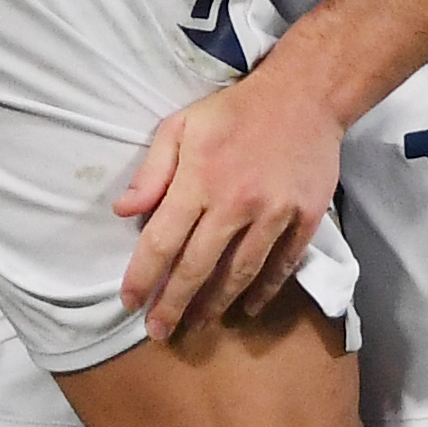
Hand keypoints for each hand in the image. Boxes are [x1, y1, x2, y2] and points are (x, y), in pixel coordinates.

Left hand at [115, 57, 347, 335]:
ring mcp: (274, 213)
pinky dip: (264, 290)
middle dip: (173, 305)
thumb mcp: (181, 125)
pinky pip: (282, 264)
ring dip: (215, 304)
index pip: (162, 241)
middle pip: (197, 268)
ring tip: (197, 324)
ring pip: (240, 273)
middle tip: (159, 333)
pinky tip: (247, 307)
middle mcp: (235, 203)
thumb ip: (151, 171)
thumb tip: (122, 212)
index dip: (142, 277)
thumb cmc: (234, 110)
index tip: (129, 302)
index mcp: (199, 180)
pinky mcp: (305, 217)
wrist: (305, 93)